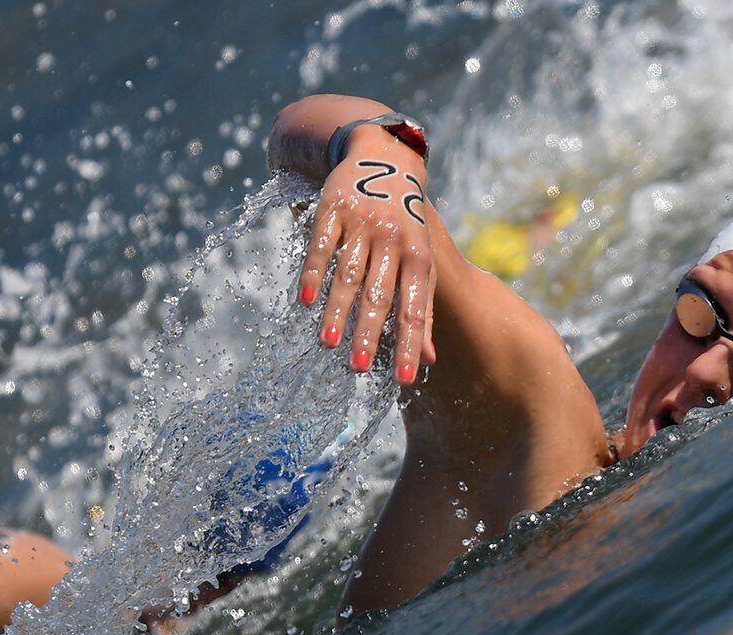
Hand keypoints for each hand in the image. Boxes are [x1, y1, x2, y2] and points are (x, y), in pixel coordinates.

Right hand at [296, 126, 437, 384]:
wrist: (383, 157)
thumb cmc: (405, 223)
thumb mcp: (420, 261)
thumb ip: (423, 310)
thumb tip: (428, 360)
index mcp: (418, 257)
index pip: (414, 309)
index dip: (409, 345)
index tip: (405, 380)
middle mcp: (393, 239)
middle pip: (379, 294)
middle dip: (368, 333)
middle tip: (357, 369)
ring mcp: (363, 222)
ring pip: (348, 273)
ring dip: (337, 310)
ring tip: (328, 345)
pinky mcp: (334, 207)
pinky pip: (322, 245)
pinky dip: (313, 273)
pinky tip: (304, 301)